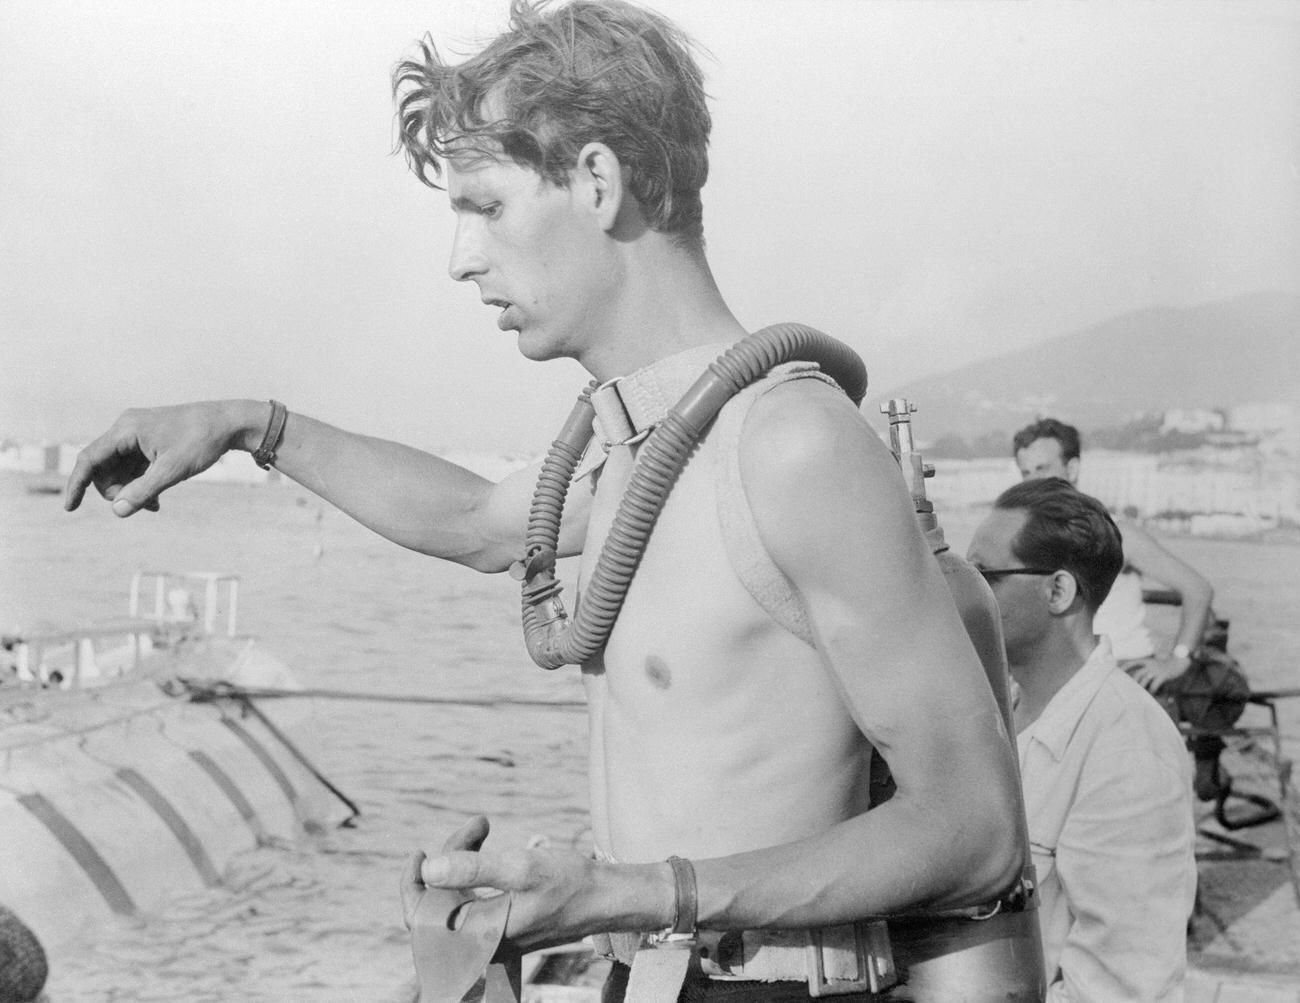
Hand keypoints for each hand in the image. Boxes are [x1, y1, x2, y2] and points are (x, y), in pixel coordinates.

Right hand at [64, 401, 252, 515]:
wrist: (229, 423)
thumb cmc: (202, 441)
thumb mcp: (173, 470)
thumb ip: (144, 491)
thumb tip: (118, 511)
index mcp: (126, 430)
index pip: (89, 459)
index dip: (77, 484)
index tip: (69, 508)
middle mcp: (126, 429)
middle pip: (103, 468)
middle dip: (116, 491)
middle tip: (142, 506)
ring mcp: (138, 436)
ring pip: (119, 470)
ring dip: (130, 491)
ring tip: (154, 506)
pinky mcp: (149, 443)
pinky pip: (134, 468)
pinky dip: (140, 484)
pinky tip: (156, 501)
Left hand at [401, 815, 602, 951]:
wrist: (603, 899)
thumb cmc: (568, 884)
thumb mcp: (521, 868)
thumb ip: (474, 869)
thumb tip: (430, 869)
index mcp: (479, 935)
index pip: (423, 919)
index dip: (412, 886)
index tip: (419, 854)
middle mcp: (482, 943)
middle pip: (443, 900)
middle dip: (452, 858)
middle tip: (479, 826)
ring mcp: (492, 937)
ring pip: (460, 897)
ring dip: (465, 862)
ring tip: (484, 828)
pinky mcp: (504, 928)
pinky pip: (475, 901)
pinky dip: (477, 874)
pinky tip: (488, 848)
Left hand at [1128, 654, 1190, 692]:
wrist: (1180, 661)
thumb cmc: (1166, 664)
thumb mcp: (1154, 664)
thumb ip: (1146, 669)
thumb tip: (1139, 678)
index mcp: (1146, 661)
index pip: (1132, 662)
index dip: (1124, 667)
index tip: (1117, 672)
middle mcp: (1150, 665)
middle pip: (1137, 674)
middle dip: (1132, 682)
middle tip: (1127, 690)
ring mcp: (1156, 670)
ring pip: (1144, 680)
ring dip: (1141, 688)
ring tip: (1138, 695)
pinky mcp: (1163, 675)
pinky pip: (1154, 684)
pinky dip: (1152, 690)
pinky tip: (1151, 695)